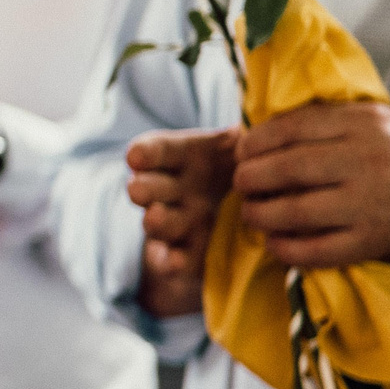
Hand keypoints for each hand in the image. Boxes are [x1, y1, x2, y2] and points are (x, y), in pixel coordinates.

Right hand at [126, 127, 237, 316]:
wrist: (253, 205)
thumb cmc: (249, 163)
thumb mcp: (247, 144)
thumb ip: (246, 138)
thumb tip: (251, 125)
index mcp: (182, 156)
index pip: (158, 150)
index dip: (146, 153)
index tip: (136, 157)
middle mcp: (173, 188)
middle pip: (150, 186)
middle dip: (144, 189)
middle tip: (139, 190)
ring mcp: (177, 221)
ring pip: (159, 221)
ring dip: (157, 222)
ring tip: (157, 219)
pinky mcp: (186, 251)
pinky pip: (174, 258)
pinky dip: (171, 262)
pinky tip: (173, 264)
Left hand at [234, 100, 389, 269]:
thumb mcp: (365, 119)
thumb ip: (318, 122)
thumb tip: (256, 137)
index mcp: (362, 124)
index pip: (292, 129)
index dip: (256, 142)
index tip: (242, 151)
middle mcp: (367, 162)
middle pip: (288, 169)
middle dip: (251, 177)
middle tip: (242, 182)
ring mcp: (370, 205)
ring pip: (295, 211)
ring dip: (260, 213)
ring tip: (251, 211)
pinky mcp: (372, 241)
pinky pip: (316, 250)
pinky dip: (285, 248)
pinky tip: (273, 241)